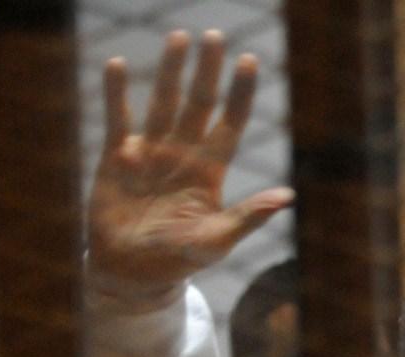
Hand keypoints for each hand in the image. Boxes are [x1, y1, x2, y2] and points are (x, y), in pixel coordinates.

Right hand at [88, 30, 291, 305]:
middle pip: (198, 104)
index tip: (249, 61)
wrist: (131, 272)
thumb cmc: (179, 260)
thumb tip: (288, 197)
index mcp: (209, 172)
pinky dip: (116, 93)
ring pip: (162, 103)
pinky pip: (117, 118)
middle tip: (214, 35)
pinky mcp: (116, 157)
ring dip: (170, 71)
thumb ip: (248, 216)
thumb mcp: (217, 240)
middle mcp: (182, 155)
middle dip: (207, 71)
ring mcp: (150, 152)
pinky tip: (118, 65)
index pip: (229, 124)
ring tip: (178, 37)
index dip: (240, 94)